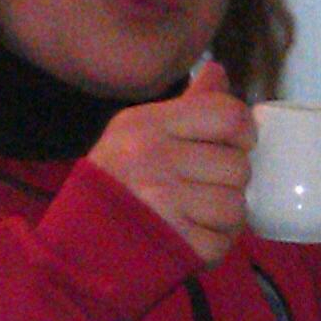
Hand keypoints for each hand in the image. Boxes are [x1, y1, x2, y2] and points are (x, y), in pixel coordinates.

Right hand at [84, 59, 254, 265]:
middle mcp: (154, 157)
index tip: (234, 146)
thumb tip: (218, 72)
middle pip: (238, 166)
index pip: (228, 115)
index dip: (244, 133)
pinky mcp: (172, 244)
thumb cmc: (112, 185)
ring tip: (195, 217)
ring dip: (223, 218)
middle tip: (202, 190)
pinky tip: (189, 239)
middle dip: (228, 183)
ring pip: (235, 207)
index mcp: (148, 124)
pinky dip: (212, 246)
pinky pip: (222, 243)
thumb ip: (186, 106)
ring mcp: (163, 203)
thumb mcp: (136, 132)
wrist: (76, 248)